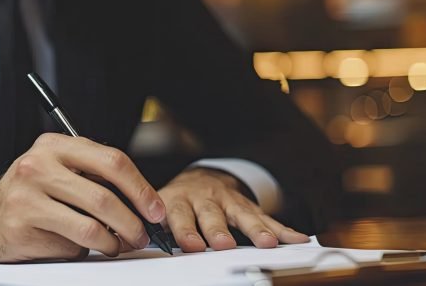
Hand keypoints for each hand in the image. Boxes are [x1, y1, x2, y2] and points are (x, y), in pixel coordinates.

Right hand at [0, 133, 165, 261]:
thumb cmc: (33, 194)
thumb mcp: (60, 170)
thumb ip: (96, 177)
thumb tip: (146, 203)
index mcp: (56, 146)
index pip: (112, 161)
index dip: (141, 188)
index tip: (156, 209)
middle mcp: (39, 165)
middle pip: (104, 198)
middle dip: (133, 223)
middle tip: (142, 235)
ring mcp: (27, 196)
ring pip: (90, 227)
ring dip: (114, 243)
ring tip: (117, 246)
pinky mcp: (22, 226)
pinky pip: (70, 245)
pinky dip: (85, 251)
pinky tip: (83, 247)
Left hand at [158, 168, 308, 251]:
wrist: (200, 180)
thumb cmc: (176, 203)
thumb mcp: (157, 209)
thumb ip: (148, 227)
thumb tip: (127, 244)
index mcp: (177, 201)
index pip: (179, 215)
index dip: (185, 230)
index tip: (191, 245)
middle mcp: (204, 200)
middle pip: (212, 215)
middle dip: (219, 230)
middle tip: (224, 244)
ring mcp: (229, 202)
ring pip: (243, 215)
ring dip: (256, 229)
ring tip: (267, 243)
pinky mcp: (249, 207)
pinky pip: (268, 218)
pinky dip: (283, 230)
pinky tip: (297, 239)